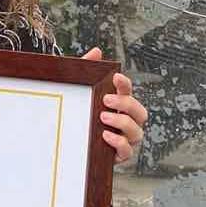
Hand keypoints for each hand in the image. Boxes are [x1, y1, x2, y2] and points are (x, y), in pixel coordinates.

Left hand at [82, 47, 146, 163]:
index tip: (115, 78)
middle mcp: (126, 121)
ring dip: (122, 122)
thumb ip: (87, 70)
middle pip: (140, 112)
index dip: (125, 84)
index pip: (128, 91)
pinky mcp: (119, 155)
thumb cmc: (77, 113)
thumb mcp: (78, 91)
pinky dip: (119, 142)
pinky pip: (128, 151)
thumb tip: (97, 51)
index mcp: (118, 105)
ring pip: (137, 132)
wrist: (65, 142)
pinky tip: (105, 135)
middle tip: (106, 100)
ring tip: (103, 117)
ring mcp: (125, 139)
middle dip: (127, 104)